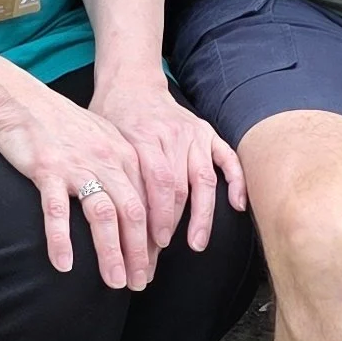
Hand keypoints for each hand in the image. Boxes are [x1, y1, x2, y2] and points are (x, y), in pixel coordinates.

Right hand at [0, 83, 152, 287]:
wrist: (21, 101)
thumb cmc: (61, 125)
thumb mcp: (101, 140)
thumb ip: (120, 169)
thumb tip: (134, 208)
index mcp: (125, 155)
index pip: (148, 203)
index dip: (153, 238)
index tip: (152, 265)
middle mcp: (107, 161)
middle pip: (133, 213)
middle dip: (140, 253)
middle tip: (140, 283)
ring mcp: (77, 166)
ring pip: (103, 215)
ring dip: (112, 252)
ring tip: (115, 282)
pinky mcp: (47, 171)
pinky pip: (57, 211)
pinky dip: (61, 239)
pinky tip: (64, 265)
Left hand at [90, 67, 247, 260]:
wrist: (132, 84)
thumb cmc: (112, 119)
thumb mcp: (104, 143)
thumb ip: (113, 176)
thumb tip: (109, 225)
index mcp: (144, 139)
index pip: (155, 186)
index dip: (156, 218)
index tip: (151, 247)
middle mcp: (172, 136)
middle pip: (178, 190)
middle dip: (171, 227)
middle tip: (162, 256)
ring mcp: (193, 135)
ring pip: (203, 180)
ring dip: (202, 216)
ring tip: (197, 243)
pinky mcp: (207, 133)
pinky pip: (227, 159)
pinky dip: (236, 182)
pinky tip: (238, 206)